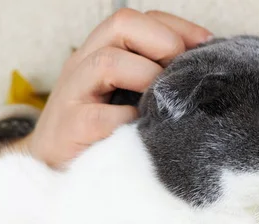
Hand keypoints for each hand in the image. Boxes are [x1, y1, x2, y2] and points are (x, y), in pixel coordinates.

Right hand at [18, 9, 210, 166]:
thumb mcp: (125, 97)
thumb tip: (199, 71)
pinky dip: (128, 121)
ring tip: (161, 103)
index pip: (138, 19)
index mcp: (99, 53)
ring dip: (146, 77)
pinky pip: (101, 117)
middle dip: (163, 42)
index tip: (207, 46)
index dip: (177, 26)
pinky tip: (141, 132)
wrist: (51, 169)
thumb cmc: (98, 133)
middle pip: (121, 24)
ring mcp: (72, 94)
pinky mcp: (70, 128)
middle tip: (180, 74)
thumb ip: (151, 78)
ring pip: (108, 61)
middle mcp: (82, 65)